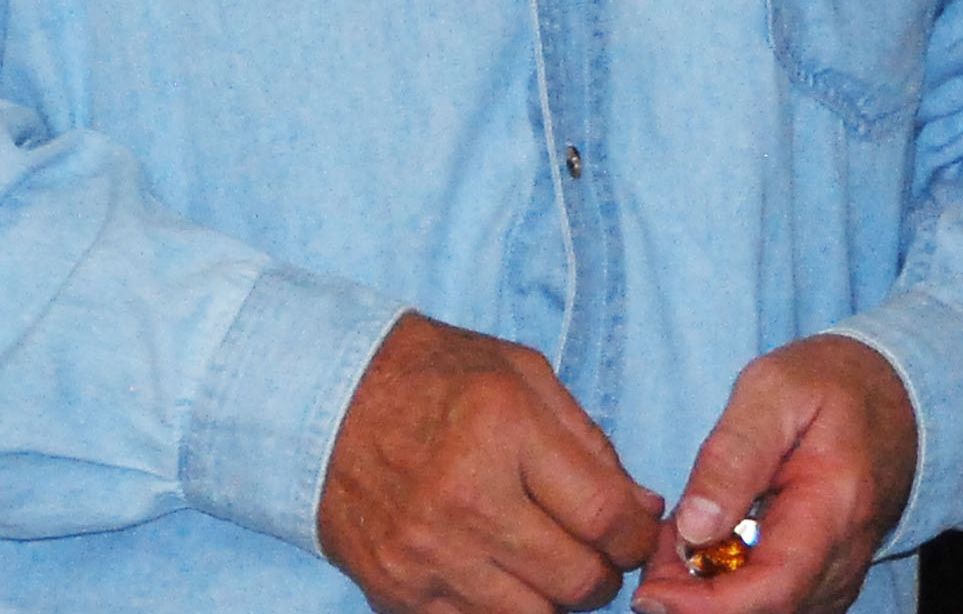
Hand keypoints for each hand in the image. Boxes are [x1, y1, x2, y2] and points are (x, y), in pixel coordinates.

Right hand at [319, 313, 662, 613]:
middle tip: (591, 550)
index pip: (603, 517)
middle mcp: (466, 495)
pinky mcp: (399, 590)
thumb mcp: (518, 373)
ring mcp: (429, 551)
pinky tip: (496, 573)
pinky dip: (499, 608)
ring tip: (544, 563)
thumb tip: (641, 509)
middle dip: (602, 572)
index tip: (633, 531)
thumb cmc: (431, 376)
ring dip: (553, 597)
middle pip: (577, 580)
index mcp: (503, 427)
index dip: (635, 535)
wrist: (321, 398)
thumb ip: (587, 440)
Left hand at [635, 336, 915, 613]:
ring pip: (766, 611)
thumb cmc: (828, 385)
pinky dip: (729, 587)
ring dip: (708, 594)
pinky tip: (703, 547)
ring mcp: (837, 575)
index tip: (651, 593)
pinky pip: (773, 600)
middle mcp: (843, 559)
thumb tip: (694, 527)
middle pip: (765, 610)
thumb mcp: (772, 391)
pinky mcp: (825, 578)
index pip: (774, 588)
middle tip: (651, 555)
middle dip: (694, 600)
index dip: (707, 606)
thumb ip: (733, 457)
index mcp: (834, 509)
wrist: (893, 396)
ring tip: (671, 544)